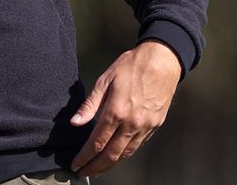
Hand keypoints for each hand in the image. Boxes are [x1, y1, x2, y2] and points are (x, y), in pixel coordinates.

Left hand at [70, 39, 181, 176]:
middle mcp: (132, 123)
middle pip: (111, 154)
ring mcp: (145, 126)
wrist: (162, 62)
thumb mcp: (104, 81)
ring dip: (109, 165)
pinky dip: (124, 155)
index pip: (96, 142)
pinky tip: (114, 158)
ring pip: (125, 154)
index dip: (84, 156)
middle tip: (82, 174)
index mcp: (116, 111)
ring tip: (96, 171)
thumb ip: (89, 105)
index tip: (75, 164)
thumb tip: (74, 123)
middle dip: (95, 167)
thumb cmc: (129, 67)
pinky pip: (137, 146)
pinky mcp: (155, 126)